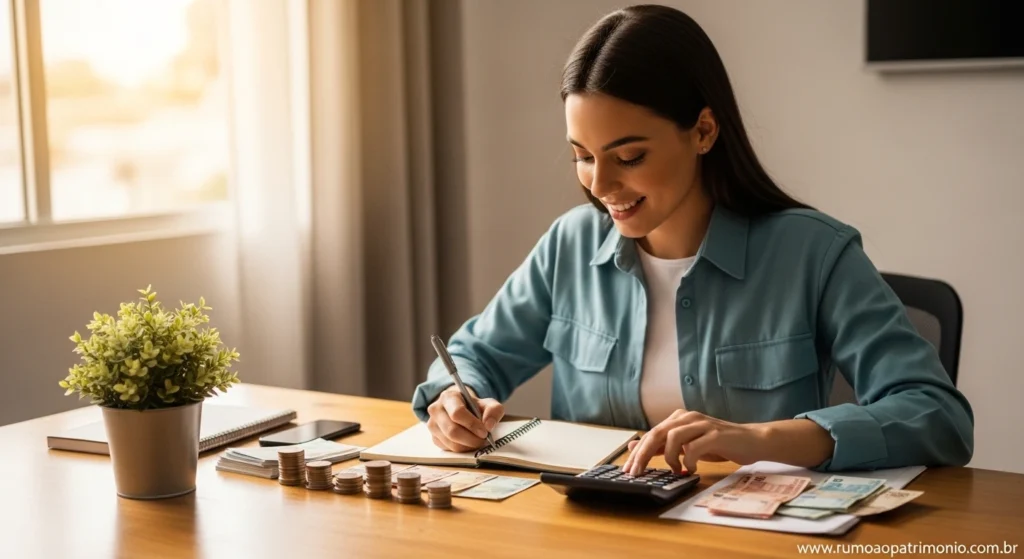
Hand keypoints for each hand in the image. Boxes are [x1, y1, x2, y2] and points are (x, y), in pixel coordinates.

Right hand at [426, 385, 504, 452]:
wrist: (461, 408)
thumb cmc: (473, 406)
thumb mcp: (487, 403)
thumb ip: (493, 410)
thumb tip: (489, 426)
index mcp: (448, 397)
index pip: (457, 413)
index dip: (472, 425)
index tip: (484, 432)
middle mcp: (436, 410)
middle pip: (452, 431)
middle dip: (471, 439)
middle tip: (483, 440)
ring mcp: (432, 425)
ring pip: (451, 443)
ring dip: (468, 446)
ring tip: (477, 441)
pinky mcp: (434, 438)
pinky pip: (448, 449)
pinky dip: (462, 449)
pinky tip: (468, 443)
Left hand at [622, 410, 767, 475]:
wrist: (751, 441)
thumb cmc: (718, 444)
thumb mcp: (687, 445)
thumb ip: (663, 446)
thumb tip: (635, 448)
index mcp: (679, 418)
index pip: (651, 434)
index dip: (637, 452)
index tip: (627, 469)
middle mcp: (688, 417)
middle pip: (657, 433)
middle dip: (643, 455)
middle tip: (636, 473)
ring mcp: (702, 424)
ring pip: (673, 437)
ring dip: (670, 457)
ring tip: (675, 469)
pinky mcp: (716, 434)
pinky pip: (694, 447)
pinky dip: (688, 460)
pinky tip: (691, 468)